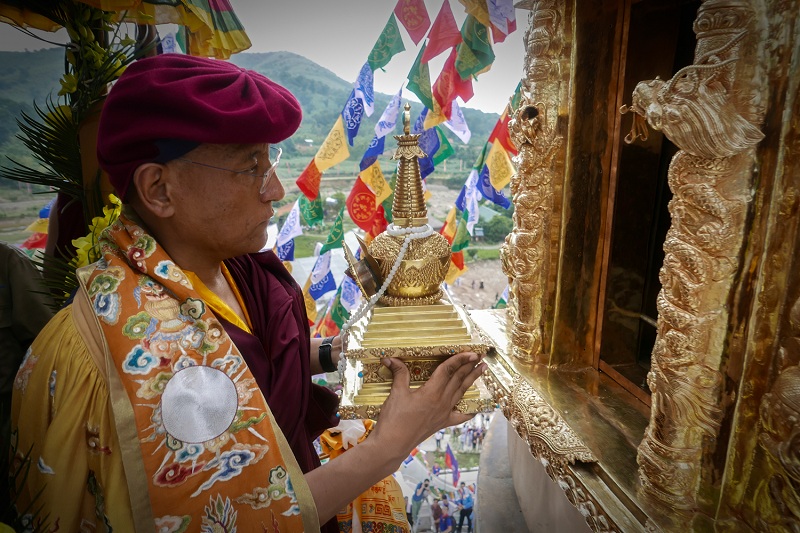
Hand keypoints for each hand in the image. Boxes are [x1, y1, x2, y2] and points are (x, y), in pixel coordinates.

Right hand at [370, 352, 485, 458]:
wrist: (393, 444)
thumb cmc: (394, 419)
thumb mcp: (396, 392)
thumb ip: (399, 373)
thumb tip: (390, 357)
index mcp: (432, 392)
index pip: (448, 370)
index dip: (459, 359)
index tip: (471, 352)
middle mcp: (442, 402)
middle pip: (458, 379)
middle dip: (470, 366)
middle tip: (481, 356)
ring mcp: (444, 413)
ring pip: (461, 392)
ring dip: (472, 380)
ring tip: (482, 370)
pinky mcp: (442, 423)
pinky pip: (460, 416)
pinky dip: (469, 410)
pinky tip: (476, 407)